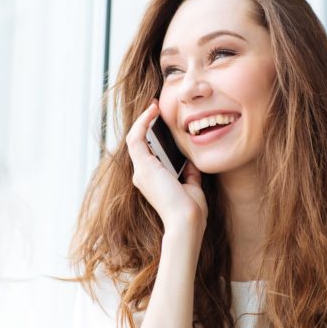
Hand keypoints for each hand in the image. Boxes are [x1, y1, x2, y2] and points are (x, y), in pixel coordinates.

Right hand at [125, 100, 207, 237]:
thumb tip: (191, 162)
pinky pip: (136, 138)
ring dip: (142, 120)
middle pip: (139, 143)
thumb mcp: (192, 187)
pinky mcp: (143, 167)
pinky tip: (152, 112)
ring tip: (153, 105)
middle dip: (145, 123)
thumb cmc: (190, 211)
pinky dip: (142, 123)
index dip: (150, 135)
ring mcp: (141, 171)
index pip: (147, 153)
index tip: (160, 120)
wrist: (186, 222)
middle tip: (155, 107)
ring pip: (134, 139)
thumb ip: (189, 174)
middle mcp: (142, 175)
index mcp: (152, 181)